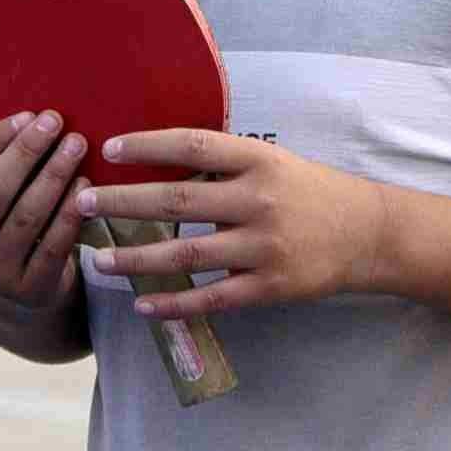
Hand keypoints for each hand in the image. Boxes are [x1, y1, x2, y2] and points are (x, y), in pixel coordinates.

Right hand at [0, 112, 90, 307]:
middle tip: (56, 122)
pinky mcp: (28, 289)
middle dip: (26, 151)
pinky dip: (70, 212)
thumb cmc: (4, 222)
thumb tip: (31, 114)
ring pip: (26, 216)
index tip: (27, 115)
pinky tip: (85, 186)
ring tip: (76, 146)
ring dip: (54, 175)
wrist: (19, 290)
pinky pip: (53, 244)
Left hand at [75, 128, 390, 317]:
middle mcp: (258, 200)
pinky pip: (212, 298)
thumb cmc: (310, 193)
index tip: (109, 148)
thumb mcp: (272, 163)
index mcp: (257, 160)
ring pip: (186, 255)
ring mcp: (264, 246)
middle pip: (177, 200)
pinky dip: (174, 304)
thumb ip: (223, 163)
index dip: (148, 145)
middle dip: (123, 203)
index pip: (193, 145)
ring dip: (135, 259)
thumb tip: (157, 158)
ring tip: (97, 260)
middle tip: (81, 203)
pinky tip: (142, 305)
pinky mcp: (270, 286)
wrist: (369, 234)